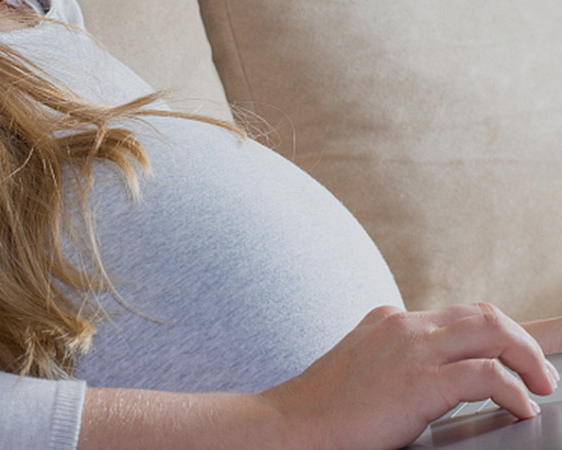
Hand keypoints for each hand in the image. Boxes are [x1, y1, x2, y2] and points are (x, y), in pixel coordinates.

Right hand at [261, 303, 558, 448]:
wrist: (293, 424)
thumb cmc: (325, 405)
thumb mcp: (361, 362)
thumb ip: (391, 353)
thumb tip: (427, 369)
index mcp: (392, 321)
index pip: (459, 312)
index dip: (498, 326)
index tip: (525, 341)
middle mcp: (405, 325)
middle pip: (484, 314)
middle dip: (522, 339)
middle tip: (538, 372)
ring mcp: (412, 349)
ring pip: (493, 332)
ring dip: (526, 358)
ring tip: (538, 386)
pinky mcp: (419, 381)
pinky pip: (485, 375)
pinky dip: (512, 389)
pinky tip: (519, 406)